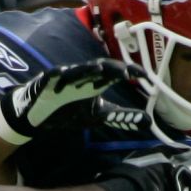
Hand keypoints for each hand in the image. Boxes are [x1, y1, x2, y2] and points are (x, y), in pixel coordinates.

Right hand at [0, 58, 136, 144]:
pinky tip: (61, 73)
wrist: (40, 116)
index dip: (129, 71)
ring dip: (86, 70)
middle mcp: (83, 77)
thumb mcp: (99, 116)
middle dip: (112, 69)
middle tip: (126, 72)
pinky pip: (51, 76)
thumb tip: (149, 121)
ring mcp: (64, 78)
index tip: (144, 76)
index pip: (115, 73)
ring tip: (98, 70)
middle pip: (99, 68)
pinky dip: (56, 75)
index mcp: (96, 82)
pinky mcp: (46, 82)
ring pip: (76, 71)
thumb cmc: (70, 111)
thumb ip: (122, 117)